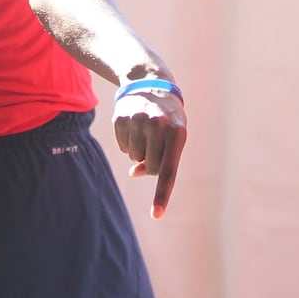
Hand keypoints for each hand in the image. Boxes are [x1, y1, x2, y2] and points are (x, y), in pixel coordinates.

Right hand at [113, 86, 186, 218]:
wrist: (149, 82)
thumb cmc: (168, 117)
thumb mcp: (173, 135)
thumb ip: (162, 158)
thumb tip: (134, 173)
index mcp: (177, 132)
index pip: (168, 171)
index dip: (162, 194)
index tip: (157, 215)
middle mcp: (158, 126)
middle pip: (151, 166)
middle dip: (152, 163)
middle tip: (156, 145)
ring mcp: (137, 121)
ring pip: (135, 157)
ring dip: (140, 151)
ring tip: (146, 131)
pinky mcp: (121, 118)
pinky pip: (123, 148)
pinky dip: (128, 142)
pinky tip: (134, 126)